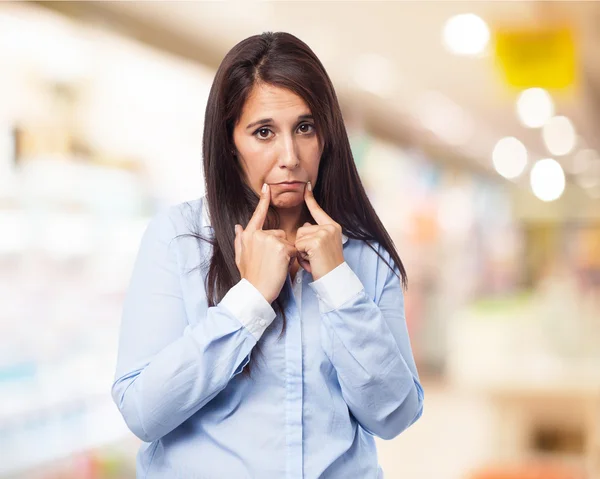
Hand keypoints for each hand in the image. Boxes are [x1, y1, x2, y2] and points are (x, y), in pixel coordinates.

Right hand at [234, 184, 297, 303]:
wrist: (255, 292)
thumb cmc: (249, 277)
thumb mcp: (240, 257)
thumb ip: (239, 239)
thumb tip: (237, 226)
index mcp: (248, 235)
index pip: (258, 214)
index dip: (263, 200)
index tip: (267, 186)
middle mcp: (258, 234)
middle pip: (279, 233)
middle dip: (280, 246)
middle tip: (271, 262)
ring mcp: (270, 240)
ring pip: (287, 241)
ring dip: (286, 253)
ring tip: (275, 266)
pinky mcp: (281, 247)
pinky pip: (293, 249)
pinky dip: (291, 259)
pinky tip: (281, 267)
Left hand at [295, 182, 344, 280]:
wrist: (335, 279)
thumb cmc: (326, 266)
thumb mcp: (324, 246)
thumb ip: (316, 233)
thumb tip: (306, 222)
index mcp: (333, 226)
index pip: (318, 210)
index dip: (311, 198)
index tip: (306, 185)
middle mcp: (330, 227)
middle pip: (302, 228)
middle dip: (303, 244)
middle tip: (315, 256)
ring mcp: (324, 233)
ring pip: (299, 237)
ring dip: (302, 251)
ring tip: (313, 259)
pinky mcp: (316, 241)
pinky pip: (298, 245)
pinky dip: (301, 256)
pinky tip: (311, 261)